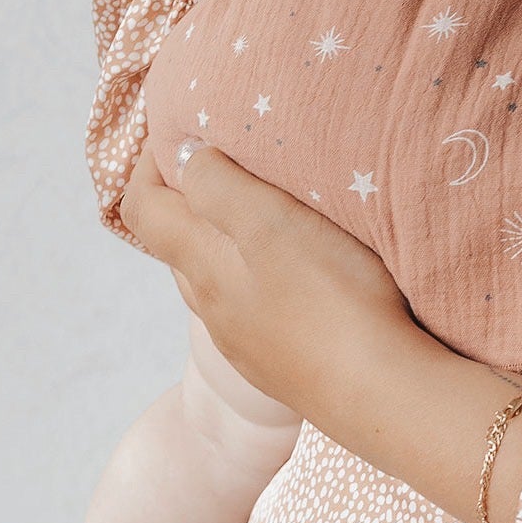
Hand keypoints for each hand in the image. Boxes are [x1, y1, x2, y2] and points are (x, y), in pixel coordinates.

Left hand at [122, 146, 521, 522]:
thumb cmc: (329, 297)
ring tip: (265, 206)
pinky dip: (254, 272)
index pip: (141, 207)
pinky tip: (297, 270)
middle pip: (174, 241)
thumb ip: (217, 185)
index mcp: (199, 264)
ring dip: (223, 235)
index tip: (180, 128)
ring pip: (212, 276)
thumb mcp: (269, 222)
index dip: (148, 163)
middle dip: (188, 194)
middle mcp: (209, 306)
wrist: (380, 394)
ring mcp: (243, 341)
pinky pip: (248, 306)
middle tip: (227, 156)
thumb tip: (182, 159)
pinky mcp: (279, 364)